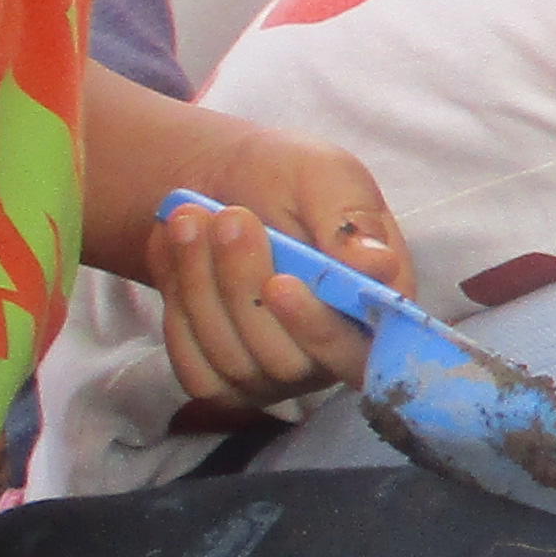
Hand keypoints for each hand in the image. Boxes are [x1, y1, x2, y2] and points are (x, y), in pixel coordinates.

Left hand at [141, 172, 398, 421]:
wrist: (218, 184)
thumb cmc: (287, 178)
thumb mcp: (328, 177)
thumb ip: (354, 222)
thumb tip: (380, 269)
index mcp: (372, 310)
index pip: (360, 351)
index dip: (319, 329)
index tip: (279, 283)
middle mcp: (329, 354)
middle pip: (289, 361)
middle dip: (244, 290)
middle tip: (226, 218)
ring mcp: (274, 372)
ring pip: (235, 364)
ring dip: (201, 288)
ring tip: (189, 220)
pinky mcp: (224, 379)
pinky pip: (197, 371)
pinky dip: (178, 310)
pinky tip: (176, 257)